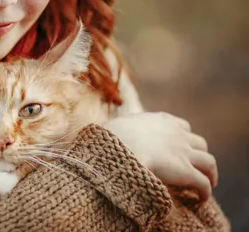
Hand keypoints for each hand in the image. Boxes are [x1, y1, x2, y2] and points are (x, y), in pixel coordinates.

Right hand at [103, 112, 217, 200]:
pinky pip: (203, 183)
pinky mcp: (186, 172)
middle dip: (198, 154)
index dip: (183, 138)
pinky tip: (201, 198)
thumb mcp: (120, 125)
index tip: (179, 147)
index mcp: (161, 121)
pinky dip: (205, 191)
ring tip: (207, 183)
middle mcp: (177, 134)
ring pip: (209, 162)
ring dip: (209, 173)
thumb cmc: (111, 138)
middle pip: (199, 143)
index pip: (182, 126)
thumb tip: (115, 132)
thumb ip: (126, 128)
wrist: (118, 148)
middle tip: (195, 165)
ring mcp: (184, 153)